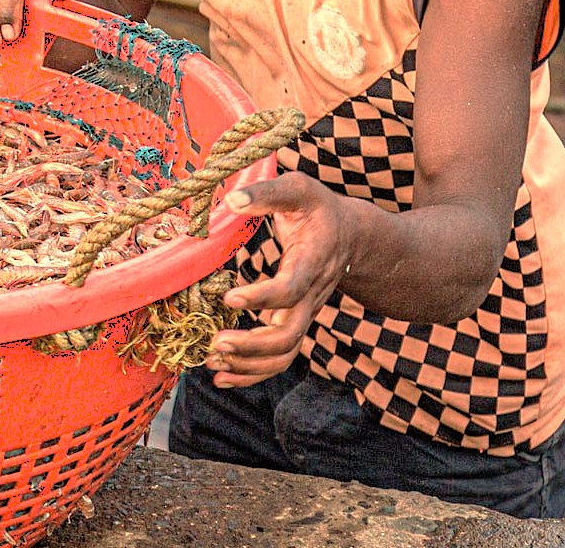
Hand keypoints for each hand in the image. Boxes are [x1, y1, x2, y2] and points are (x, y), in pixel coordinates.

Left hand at [206, 173, 354, 387]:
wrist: (352, 235)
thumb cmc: (319, 208)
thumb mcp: (298, 189)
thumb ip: (267, 193)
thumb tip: (232, 201)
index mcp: (311, 262)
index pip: (291, 288)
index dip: (262, 297)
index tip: (229, 297)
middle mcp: (310, 295)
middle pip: (289, 335)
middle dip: (252, 345)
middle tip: (216, 342)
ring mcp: (304, 313)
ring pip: (285, 354)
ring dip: (249, 365)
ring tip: (212, 362)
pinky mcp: (294, 321)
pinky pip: (279, 357)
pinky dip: (252, 372)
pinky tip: (222, 375)